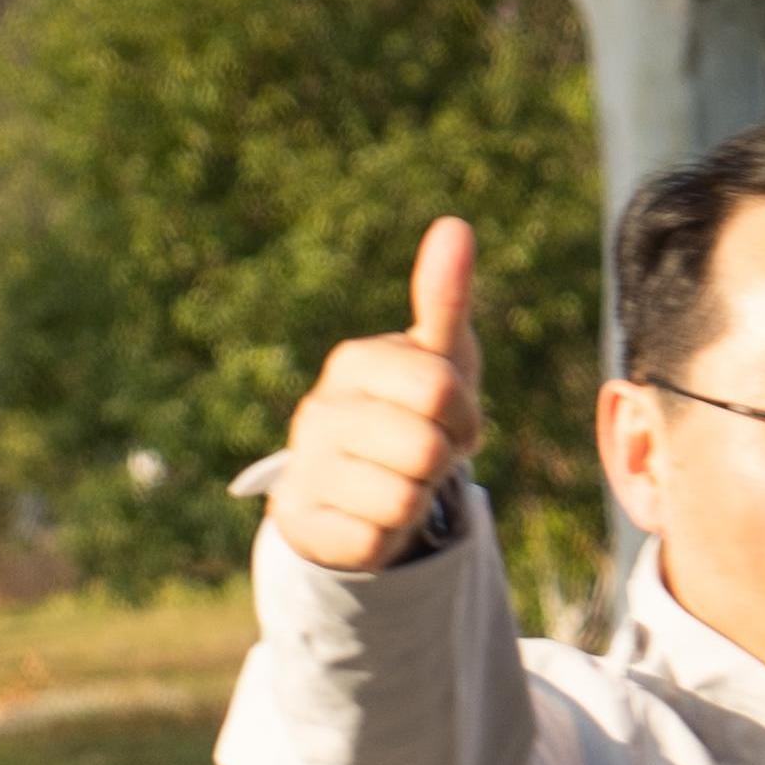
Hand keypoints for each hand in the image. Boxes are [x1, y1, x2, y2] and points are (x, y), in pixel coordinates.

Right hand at [267, 216, 484, 571]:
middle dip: (441, 461)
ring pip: (403, 498)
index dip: (465, 417)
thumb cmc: (408, 413)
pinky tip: (369, 517)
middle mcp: (318, 409)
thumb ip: (445, 297)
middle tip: (424, 456)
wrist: (353, 490)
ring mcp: (304, 467)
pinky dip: (387, 535)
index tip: (451, 420)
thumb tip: (455, 225)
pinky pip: (376, 539)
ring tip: (396, 483)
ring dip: (416, 499)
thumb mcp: (437, 359)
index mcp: (354, 362)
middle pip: (427, 449)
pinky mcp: (300, 522)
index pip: (440, 389)